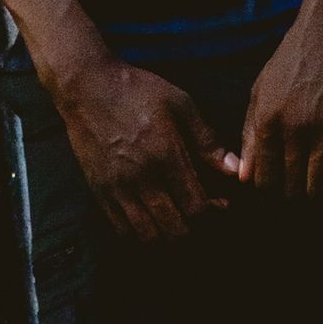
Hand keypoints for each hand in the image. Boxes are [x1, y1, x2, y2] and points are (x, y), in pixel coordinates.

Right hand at [50, 52, 241, 243]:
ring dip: (167, 237)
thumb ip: (208, 140)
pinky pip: (122, 231)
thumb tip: (235, 169)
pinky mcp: (99, 192)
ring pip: (148, 237)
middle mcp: (141, 177)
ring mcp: (117, 188)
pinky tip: (151, 220)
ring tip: (176, 222)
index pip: (196, 207)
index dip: (213, 213)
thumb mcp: (180, 104)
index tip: (218, 204)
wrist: (87, 86)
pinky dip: (140, 235)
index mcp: (166, 154)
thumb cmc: (137, 90)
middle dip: (194, 230)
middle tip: (199, 217)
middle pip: (174, 230)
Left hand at [239, 5, 322, 208]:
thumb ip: (251, 132)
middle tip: (294, 213)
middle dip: (289, 205)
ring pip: (313, 189)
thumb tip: (244, 176)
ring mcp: (322, 132)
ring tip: (314, 213)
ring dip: (313, 206)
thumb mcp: (261, 88)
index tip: (273, 202)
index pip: (261, 178)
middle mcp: (292, 130)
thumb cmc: (293, 57)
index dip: (266, 196)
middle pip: (287, 189)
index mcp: (267, 119)